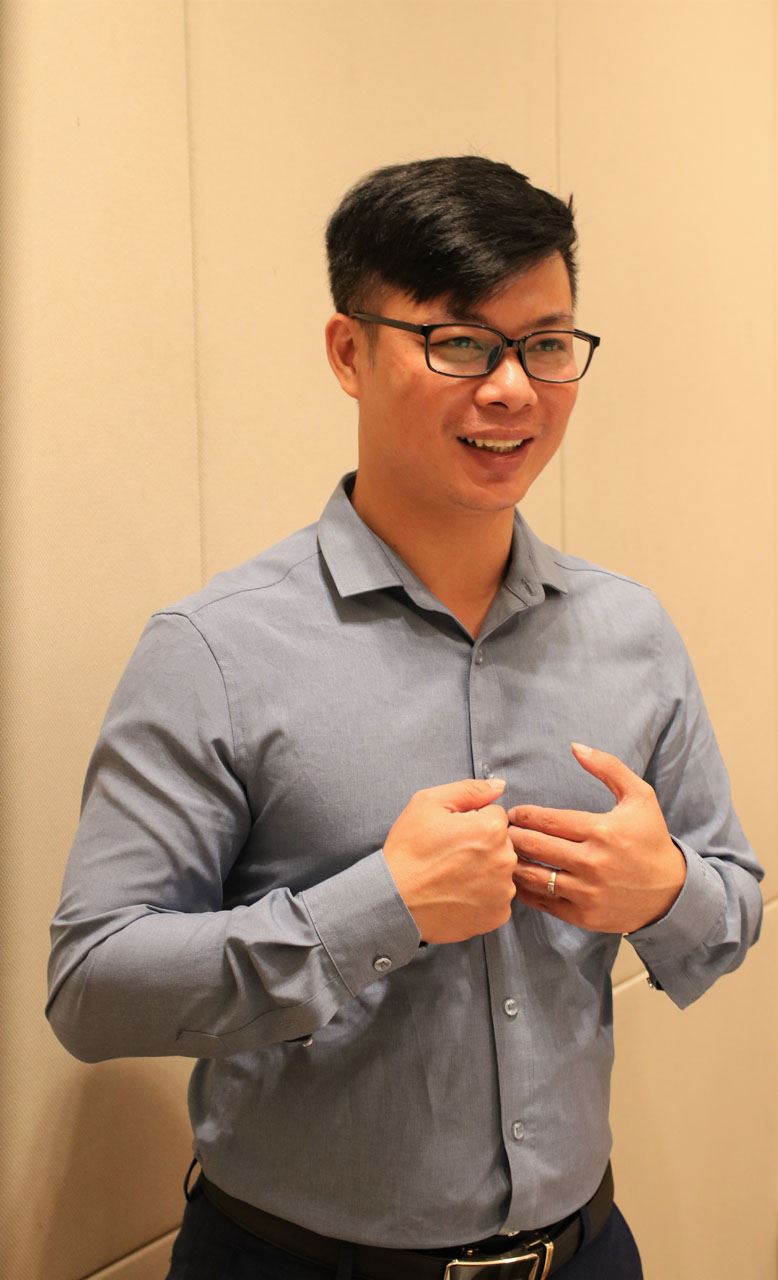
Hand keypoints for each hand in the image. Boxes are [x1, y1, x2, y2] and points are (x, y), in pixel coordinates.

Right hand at [384, 778, 516, 943]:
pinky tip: (458, 895)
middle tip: (449, 856)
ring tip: (452, 877)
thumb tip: (500, 785)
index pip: (494, 815)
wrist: (394, 900)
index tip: (451, 834)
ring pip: (499, 871)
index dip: (471, 821)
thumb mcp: (428, 803)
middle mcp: (505, 860)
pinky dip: (482, 897)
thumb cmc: (408, 850)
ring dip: (483, 871)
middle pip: (501, 843)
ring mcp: (503, 891)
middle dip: (481, 845)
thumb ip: (469, 790)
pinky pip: (496, 898)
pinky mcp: (497, 916)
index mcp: (491, 829)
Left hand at [507, 743, 686, 933]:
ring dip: (514, 863)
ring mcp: (588, 892)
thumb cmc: (651, 839)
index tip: (514, 814)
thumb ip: (608, 767)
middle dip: (511, 836)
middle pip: (534, 846)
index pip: (547, 820)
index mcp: (601, 830)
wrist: (672, 891)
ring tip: (504, 854)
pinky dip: (526, 891)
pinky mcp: (584, 915)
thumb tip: (575, 746)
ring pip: (534, 876)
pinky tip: (520, 879)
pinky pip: (544, 903)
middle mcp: (592, 862)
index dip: (523, 815)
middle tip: (501, 832)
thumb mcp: (639, 796)